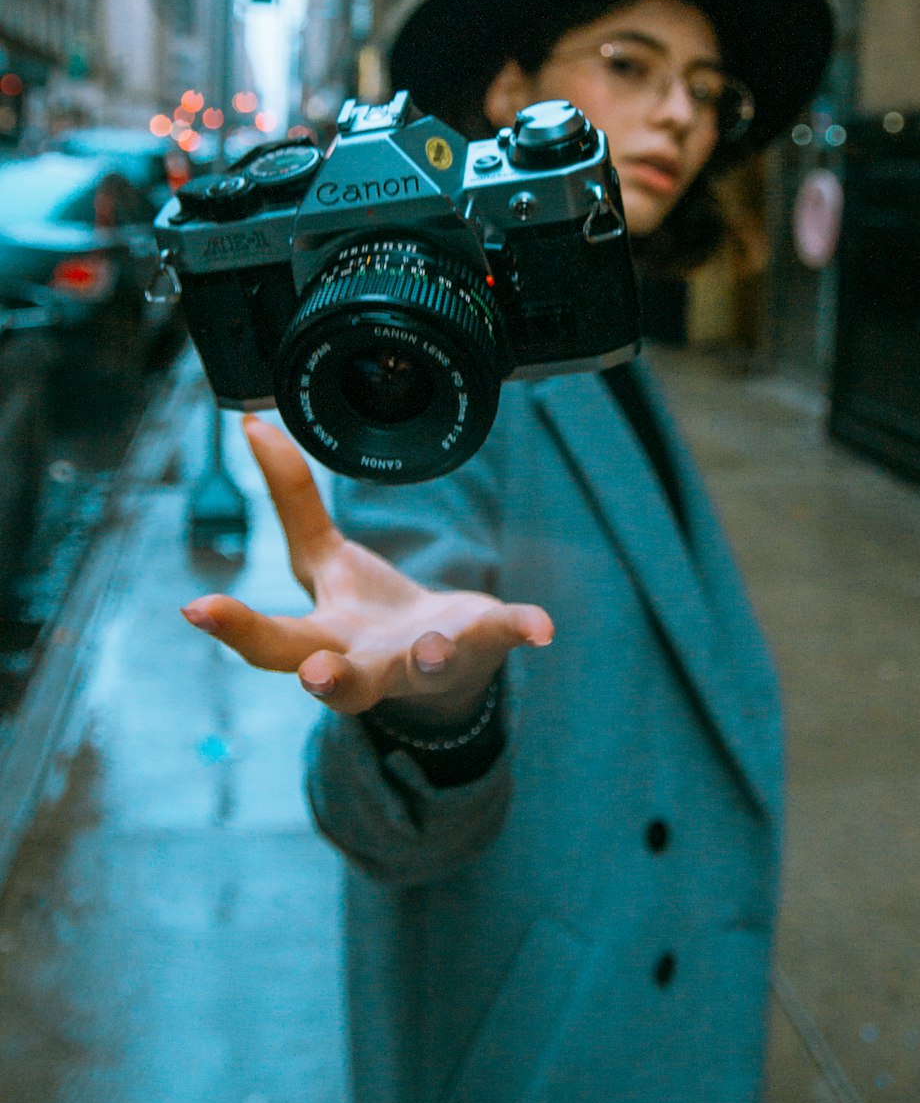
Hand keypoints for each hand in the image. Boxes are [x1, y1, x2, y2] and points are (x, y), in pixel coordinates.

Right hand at [180, 415, 553, 719]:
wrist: (441, 673)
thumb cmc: (366, 614)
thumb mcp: (321, 559)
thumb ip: (290, 496)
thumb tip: (251, 421)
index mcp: (324, 639)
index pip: (269, 641)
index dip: (232, 626)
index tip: (195, 608)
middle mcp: (372, 663)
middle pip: (339, 681)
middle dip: (324, 679)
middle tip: (314, 674)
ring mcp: (428, 658)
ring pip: (423, 667)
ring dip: (426, 657)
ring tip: (429, 646)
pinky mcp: (479, 643)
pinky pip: (501, 635)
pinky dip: (520, 627)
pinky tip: (540, 625)